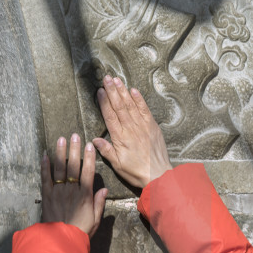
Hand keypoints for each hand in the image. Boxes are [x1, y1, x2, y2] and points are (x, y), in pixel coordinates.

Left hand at [42, 133, 107, 235]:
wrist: (60, 242)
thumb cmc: (80, 232)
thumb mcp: (95, 220)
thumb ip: (99, 204)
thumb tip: (105, 190)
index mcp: (85, 196)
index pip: (88, 172)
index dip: (89, 158)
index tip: (89, 145)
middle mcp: (71, 191)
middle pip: (73, 166)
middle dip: (74, 149)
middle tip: (74, 135)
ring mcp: (57, 192)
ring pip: (59, 169)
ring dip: (60, 153)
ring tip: (61, 139)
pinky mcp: (46, 196)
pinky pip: (45, 178)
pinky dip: (44, 166)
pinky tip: (45, 155)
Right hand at [92, 74, 171, 188]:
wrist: (158, 175)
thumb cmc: (136, 172)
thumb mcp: (117, 165)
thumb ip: (106, 150)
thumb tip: (94, 139)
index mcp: (120, 138)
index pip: (110, 116)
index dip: (104, 102)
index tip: (100, 91)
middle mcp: (131, 129)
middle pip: (119, 106)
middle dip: (112, 91)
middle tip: (106, 78)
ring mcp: (143, 126)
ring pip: (131, 105)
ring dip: (123, 91)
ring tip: (117, 80)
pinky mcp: (152, 127)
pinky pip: (145, 110)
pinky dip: (139, 99)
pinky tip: (133, 90)